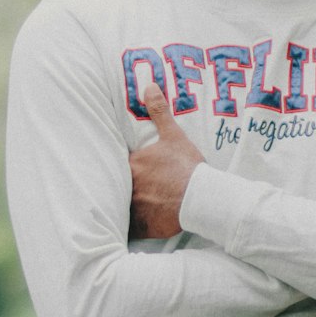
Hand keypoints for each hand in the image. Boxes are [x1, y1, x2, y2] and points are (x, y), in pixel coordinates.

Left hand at [128, 84, 204, 238]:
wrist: (202, 198)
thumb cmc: (187, 166)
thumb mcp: (173, 136)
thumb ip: (159, 112)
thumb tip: (149, 86)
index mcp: (133, 164)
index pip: (115, 164)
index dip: (114, 166)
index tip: (118, 167)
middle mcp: (128, 185)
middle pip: (113, 186)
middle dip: (114, 186)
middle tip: (115, 188)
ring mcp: (133, 207)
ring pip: (117, 207)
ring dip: (118, 207)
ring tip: (117, 208)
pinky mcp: (140, 225)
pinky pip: (127, 228)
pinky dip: (126, 227)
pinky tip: (124, 229)